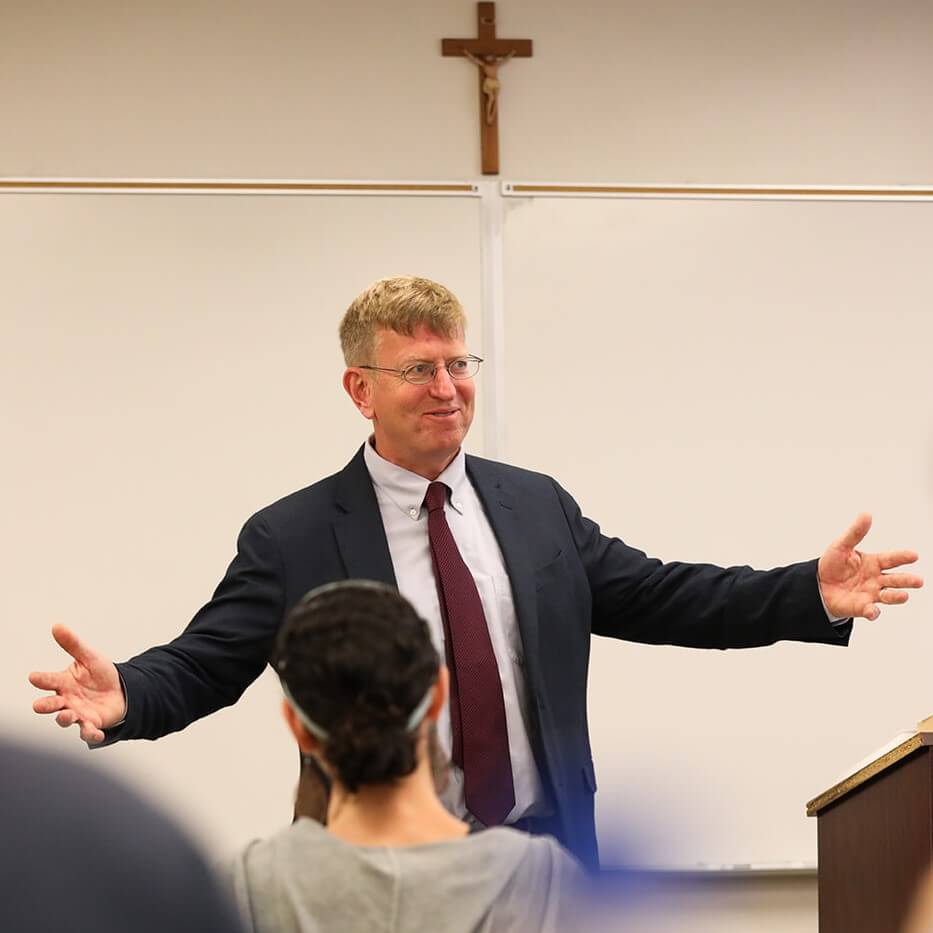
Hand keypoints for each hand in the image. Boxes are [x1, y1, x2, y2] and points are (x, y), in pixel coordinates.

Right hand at [29, 625, 125, 745]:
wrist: (120, 690)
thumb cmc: (100, 674)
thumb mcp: (89, 656)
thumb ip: (73, 644)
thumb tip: (57, 625)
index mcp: (63, 683)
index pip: (49, 680)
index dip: (42, 679)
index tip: (33, 676)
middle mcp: (66, 700)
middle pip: (51, 705)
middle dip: (45, 705)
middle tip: (39, 705)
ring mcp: (78, 713)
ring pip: (66, 719)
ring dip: (65, 718)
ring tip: (66, 715)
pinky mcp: (91, 723)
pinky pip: (88, 731)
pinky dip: (90, 734)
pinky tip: (95, 733)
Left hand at [818, 513, 923, 620]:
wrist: (817, 585)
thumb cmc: (832, 564)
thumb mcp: (841, 545)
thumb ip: (855, 532)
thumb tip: (866, 514)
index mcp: (874, 563)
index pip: (891, 559)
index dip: (902, 557)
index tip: (914, 555)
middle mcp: (876, 579)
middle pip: (896, 580)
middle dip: (907, 580)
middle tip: (918, 581)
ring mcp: (871, 594)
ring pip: (889, 596)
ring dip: (897, 596)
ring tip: (903, 595)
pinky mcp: (862, 607)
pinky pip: (870, 611)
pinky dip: (873, 612)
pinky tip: (872, 611)